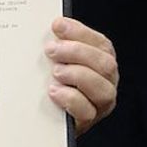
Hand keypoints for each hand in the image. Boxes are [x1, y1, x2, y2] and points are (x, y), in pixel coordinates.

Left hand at [45, 16, 117, 134]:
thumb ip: (57, 45)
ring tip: (55, 72)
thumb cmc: (48, 82)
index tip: (58, 25)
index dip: (80, 32)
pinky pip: (87, 111)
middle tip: (51, 50)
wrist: (41, 115)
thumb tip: (51, 26)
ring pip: (103, 89)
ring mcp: (99, 103)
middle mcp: (106, 82)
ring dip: (77, 75)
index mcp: (100, 62)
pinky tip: (53, 91)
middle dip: (78, 52)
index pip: (101, 44)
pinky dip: (70, 98)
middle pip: (106, 64)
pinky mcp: (87, 120)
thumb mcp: (53, 59)